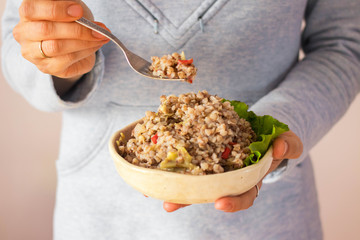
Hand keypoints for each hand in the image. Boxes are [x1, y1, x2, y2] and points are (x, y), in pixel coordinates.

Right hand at [12, 0, 109, 93]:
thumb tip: (85, 16)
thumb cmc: (70, 20)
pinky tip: (95, 45)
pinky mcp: (46, 67)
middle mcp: (23, 33)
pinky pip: (66, 60)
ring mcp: (32, 52)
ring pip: (55, 47)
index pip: (32, 9)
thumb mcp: (71, 8)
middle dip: (75, 29)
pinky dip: (85, 51)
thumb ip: (73, 9)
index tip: (78, 11)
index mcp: (27, 13)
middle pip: (45, 30)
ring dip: (83, 42)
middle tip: (97, 28)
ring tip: (100, 36)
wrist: (75, 43)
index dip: (56, 9)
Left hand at [163, 130, 302, 212]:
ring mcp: (214, 168)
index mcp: (250, 179)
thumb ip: (289, 144)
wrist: (259, 127)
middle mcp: (229, 178)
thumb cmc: (273, 138)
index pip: (243, 196)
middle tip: (171, 205)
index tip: (219, 203)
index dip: (232, 202)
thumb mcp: (286, 139)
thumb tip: (280, 148)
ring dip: (173, 187)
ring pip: (193, 181)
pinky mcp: (203, 154)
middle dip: (189, 200)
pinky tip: (153, 166)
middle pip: (208, 193)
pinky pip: (187, 162)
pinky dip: (171, 166)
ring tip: (153, 191)